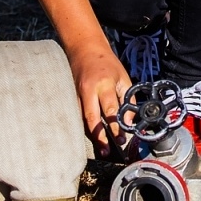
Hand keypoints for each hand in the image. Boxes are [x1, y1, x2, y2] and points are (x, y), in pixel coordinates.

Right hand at [67, 41, 130, 155]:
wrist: (85, 49)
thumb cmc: (107, 63)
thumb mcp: (123, 78)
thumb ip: (128, 99)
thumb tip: (130, 120)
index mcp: (104, 84)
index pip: (110, 110)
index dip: (116, 126)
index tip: (122, 140)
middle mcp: (88, 91)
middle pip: (92, 118)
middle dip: (99, 137)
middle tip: (106, 151)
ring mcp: (76, 94)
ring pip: (82, 119)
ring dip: (91, 135)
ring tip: (100, 149)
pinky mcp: (71, 96)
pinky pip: (77, 115)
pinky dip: (84, 126)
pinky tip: (90, 136)